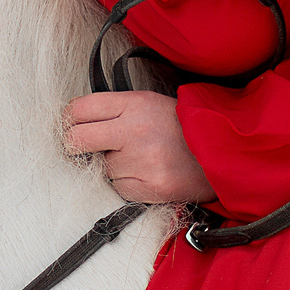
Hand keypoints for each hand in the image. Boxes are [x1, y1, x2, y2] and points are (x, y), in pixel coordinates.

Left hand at [60, 90, 214, 204]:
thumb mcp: (148, 102)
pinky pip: (117, 187)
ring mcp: (140, 161)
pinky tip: (146, 173)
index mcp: (134, 104)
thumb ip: (114, 109)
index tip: (72, 125)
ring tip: (139, 158)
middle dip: (75, 144)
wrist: (220, 152)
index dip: (69, 119)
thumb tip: (76, 121)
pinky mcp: (147, 187)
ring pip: (100, 168)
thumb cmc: (180, 126)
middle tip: (86, 146)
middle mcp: (134, 131)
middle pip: (76, 140)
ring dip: (112, 166)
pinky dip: (127, 183)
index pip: (79, 109)